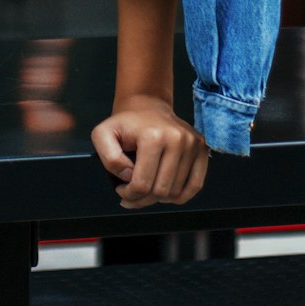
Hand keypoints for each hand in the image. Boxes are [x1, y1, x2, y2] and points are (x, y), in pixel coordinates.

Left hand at [91, 94, 207, 208]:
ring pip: (176, 192)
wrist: (147, 106)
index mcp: (152, 136)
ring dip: (159, 199)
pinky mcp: (201, 149)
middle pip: (161, 191)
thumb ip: (108, 157)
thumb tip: (128, 176)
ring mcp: (192, 144)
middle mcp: (177, 139)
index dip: (129, 194)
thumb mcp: (103, 134)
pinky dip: (180, 196)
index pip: (142, 184)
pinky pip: (195, 185)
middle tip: (132, 194)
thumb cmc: (126, 123)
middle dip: (142, 199)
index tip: (121, 190)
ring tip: (147, 190)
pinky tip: (166, 193)